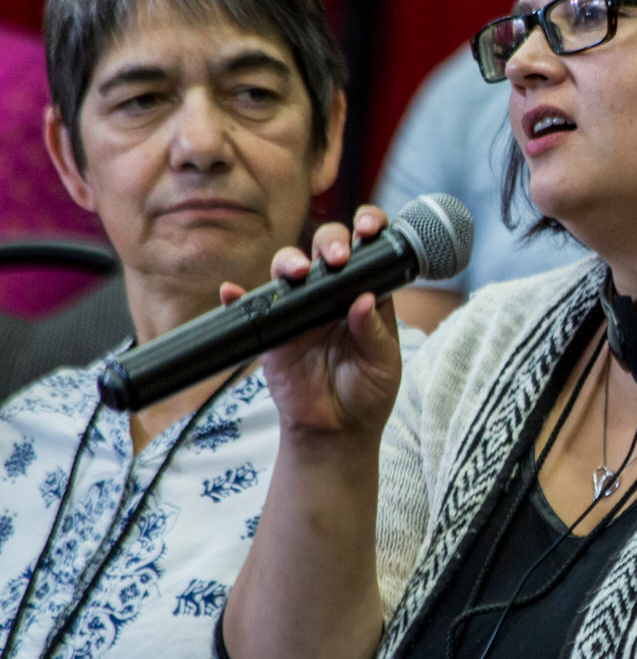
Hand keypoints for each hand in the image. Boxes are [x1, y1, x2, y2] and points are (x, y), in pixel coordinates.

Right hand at [224, 206, 403, 438]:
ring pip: (289, 268)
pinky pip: (250, 306)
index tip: (369, 228)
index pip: (369, 250)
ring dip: (290, 261)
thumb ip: (373, 332)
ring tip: (298, 272)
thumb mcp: (382, 363)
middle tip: (336, 257)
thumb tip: (364, 299)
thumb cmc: (368, 392)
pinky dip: (237, 296)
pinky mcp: (273, 328)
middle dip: (330, 241)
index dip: (368, 229)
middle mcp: (333, 292)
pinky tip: (232, 291)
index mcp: (366, 293)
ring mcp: (300, 307)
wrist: (335, 430)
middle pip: (325, 249)